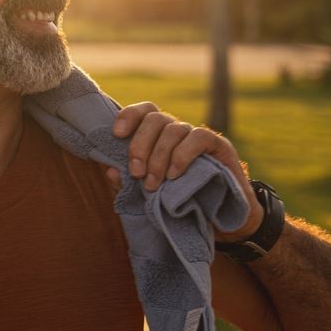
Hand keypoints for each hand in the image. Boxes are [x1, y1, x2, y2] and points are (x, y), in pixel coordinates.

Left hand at [109, 102, 262, 240]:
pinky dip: (182, 155)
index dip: (129, 116)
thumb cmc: (177, 201)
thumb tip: (110, 171)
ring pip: (173, 129)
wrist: (219, 218)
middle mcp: (177, 131)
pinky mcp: (219, 146)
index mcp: (158, 137)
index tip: (117, 134)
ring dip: (158, 156)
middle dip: (140, 144)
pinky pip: (198, 137)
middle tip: (136, 172)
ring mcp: (197, 136)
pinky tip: (174, 174)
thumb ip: (127, 183)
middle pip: (155, 118)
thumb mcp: (146, 194)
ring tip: (153, 183)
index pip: (144, 112)